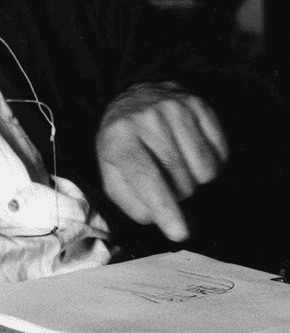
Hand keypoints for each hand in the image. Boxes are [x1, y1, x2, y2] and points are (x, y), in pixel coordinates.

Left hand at [96, 83, 228, 241]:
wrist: (134, 99)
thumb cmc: (125, 143)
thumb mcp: (112, 172)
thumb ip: (130, 200)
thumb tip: (156, 217)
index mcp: (120, 138)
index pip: (146, 178)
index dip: (164, 207)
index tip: (179, 233)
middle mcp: (147, 119)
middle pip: (181, 179)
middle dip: (179, 193)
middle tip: (166, 179)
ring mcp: (175, 108)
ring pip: (205, 169)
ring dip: (196, 178)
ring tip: (179, 164)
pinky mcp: (198, 104)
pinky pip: (221, 152)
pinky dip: (212, 160)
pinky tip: (192, 150)